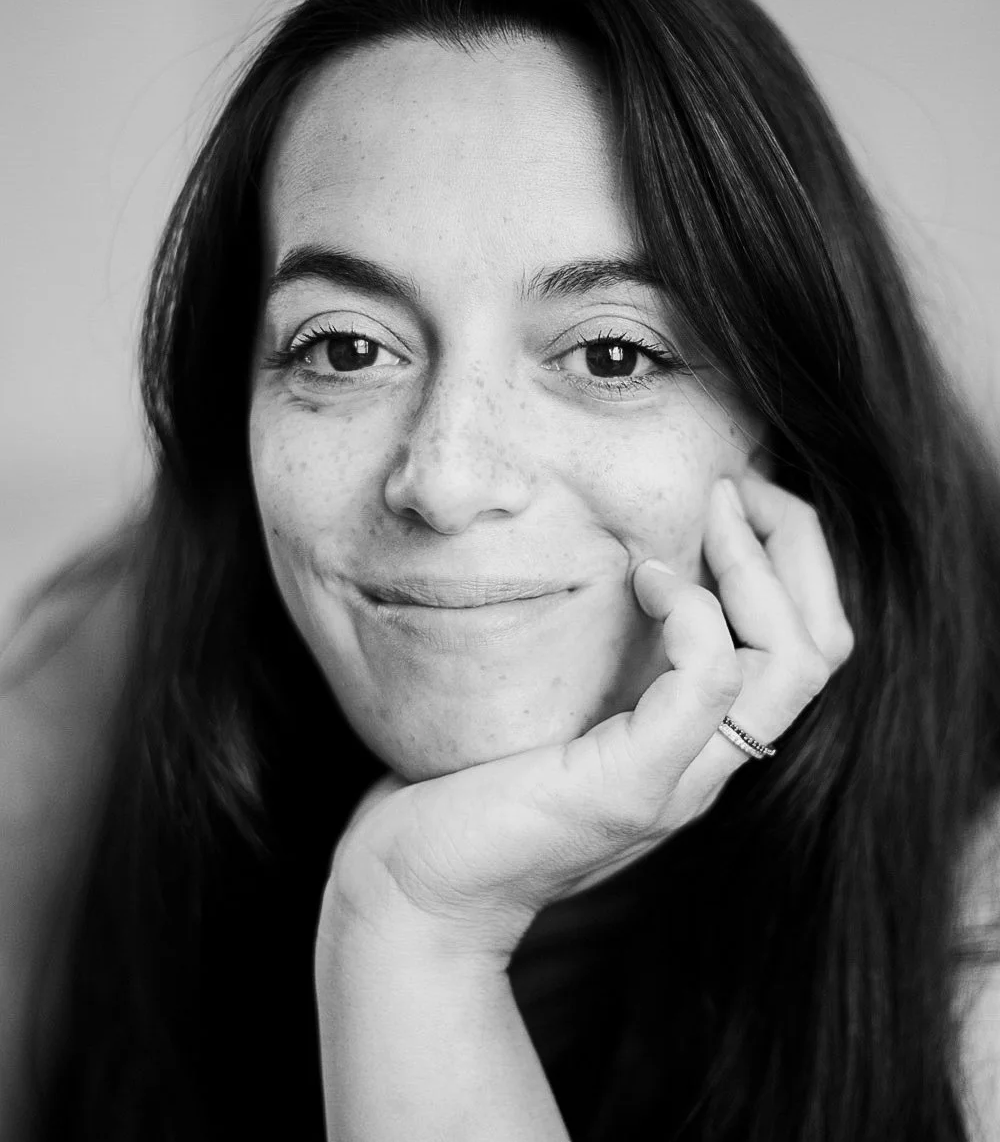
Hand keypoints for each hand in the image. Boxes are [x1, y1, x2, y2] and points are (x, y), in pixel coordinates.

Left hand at [321, 474, 853, 960]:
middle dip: (797, 545)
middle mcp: (708, 764)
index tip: (730, 496)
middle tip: (737, 483)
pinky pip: (710, 682)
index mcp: (696, 741)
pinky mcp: (632, 785)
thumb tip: (606, 560)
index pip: (806, 646)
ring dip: (757, 565)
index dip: (791, 559)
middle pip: (823, 647)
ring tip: (709, 513)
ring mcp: (679, 779)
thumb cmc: (469, 782)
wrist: (412, 887)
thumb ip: (597, 655)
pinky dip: (693, 612)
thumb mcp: (553, 702)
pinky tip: (643, 579)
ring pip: (793, 662)